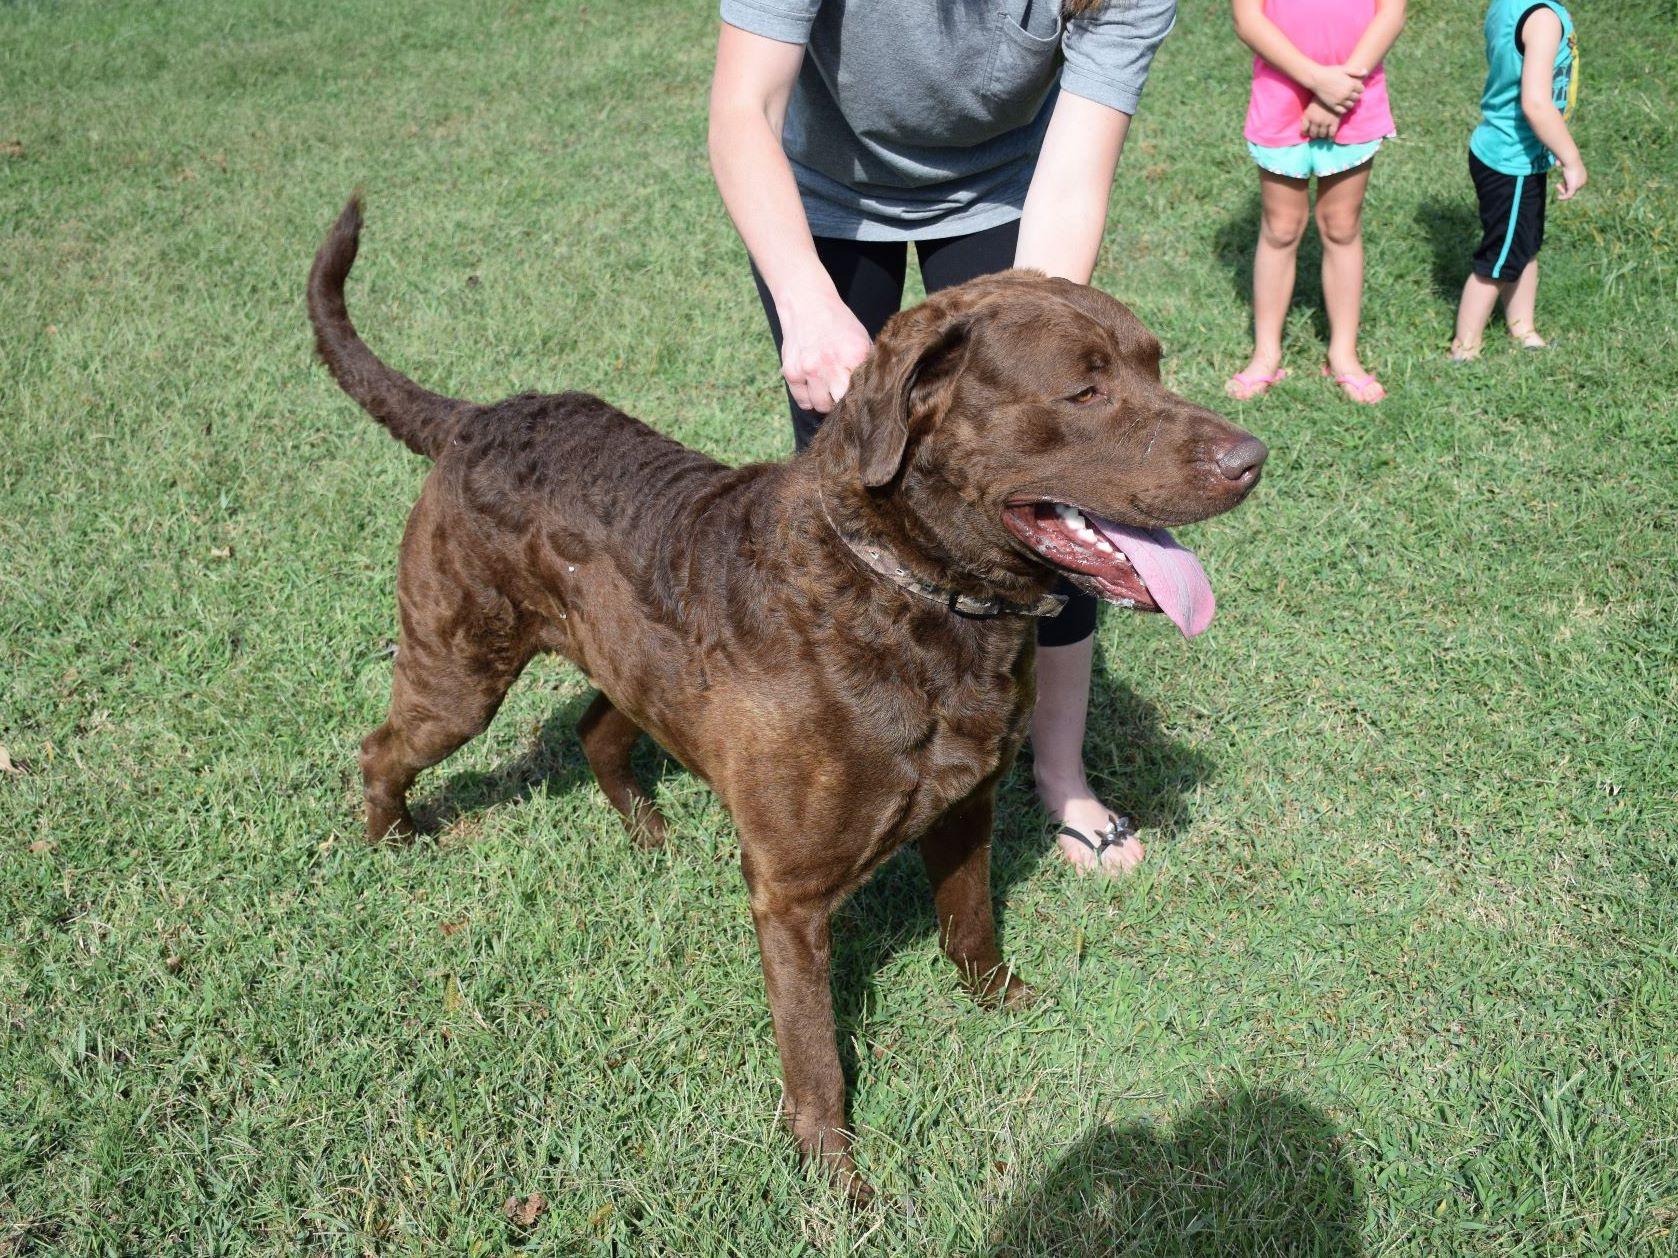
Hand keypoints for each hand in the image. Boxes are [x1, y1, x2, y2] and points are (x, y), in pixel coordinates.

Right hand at [774, 283, 872, 413]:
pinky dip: (809, 399)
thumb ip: (867, 365)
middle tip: (844, 396)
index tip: (862, 400)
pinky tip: (814, 388)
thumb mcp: (861, 339)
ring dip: (826, 402)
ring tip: (828, 389)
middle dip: (844, 404)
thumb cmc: (839, 325)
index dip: (862, 400)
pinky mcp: (792, 373)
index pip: (862, 393)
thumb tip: (876, 393)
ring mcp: (809, 370)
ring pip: (821, 406)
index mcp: (854, 356)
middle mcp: (830, 365)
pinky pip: (803, 402)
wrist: (807, 304)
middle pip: (842, 405)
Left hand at [1301, 101, 1339, 139]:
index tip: (1307, 134)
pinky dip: (1330, 137)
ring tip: (1323, 134)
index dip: (1306, 133)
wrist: (1332, 92)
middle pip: (1313, 134)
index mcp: (1308, 117)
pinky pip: (1332, 133)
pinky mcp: (1334, 122)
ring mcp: (1325, 122)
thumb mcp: (1309, 107)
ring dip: (1322, 135)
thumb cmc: (1319, 99)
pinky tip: (1330, 138)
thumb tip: (1304, 128)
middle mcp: (1316, 121)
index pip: (1304, 131)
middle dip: (1314, 135)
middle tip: (1316, 134)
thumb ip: (1306, 117)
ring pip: (1322, 135)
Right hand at [1310, 64, 1364, 114]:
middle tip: (1350, 92)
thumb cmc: (1330, 71)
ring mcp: (1340, 100)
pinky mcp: (1333, 105)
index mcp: (1351, 84)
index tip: (1354, 86)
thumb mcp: (1344, 69)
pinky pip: (1342, 110)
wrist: (1317, 78)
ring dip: (1350, 102)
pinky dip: (1343, 108)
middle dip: (1355, 95)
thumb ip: (1356, 71)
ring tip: (1345, 98)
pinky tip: (1341, 104)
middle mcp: (1347, 93)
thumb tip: (1366, 72)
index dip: (1359, 88)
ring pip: (1350, 105)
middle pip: (1356, 98)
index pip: (1362, 89)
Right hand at [1557, 160, 1586, 199]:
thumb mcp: (1566, 163)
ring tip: (1557, 185)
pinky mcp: (1574, 188)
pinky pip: (1568, 196)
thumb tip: (1558, 163)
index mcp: (1583, 177)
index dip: (1566, 185)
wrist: (1571, 160)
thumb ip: (1564, 165)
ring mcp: (1579, 185)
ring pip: (1569, 192)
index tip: (1560, 182)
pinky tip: (1558, 197)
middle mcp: (1583, 181)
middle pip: (1572, 189)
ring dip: (1562, 190)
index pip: (1574, 184)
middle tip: (1557, 184)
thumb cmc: (1568, 160)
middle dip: (1564, 187)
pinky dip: (1563, 198)